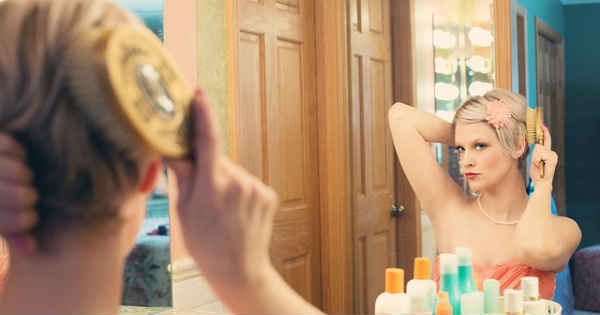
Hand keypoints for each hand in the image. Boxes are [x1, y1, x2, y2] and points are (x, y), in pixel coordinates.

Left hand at [0, 134, 38, 253]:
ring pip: (19, 172)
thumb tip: (32, 248)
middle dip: (27, 198)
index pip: (15, 221)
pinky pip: (11, 146)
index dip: (26, 221)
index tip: (30, 217)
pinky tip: (15, 159)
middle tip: (28, 196)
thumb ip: (10, 234)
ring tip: (21, 178)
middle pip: (21, 197)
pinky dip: (18, 153)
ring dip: (24, 175)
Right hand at [165, 90, 277, 284]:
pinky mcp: (269, 194)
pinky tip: (236, 212)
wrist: (239, 269)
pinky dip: (240, 191)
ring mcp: (257, 188)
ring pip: (234, 172)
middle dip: (208, 168)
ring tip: (221, 210)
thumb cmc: (206, 243)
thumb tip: (172, 148)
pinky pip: (248, 183)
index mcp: (213, 187)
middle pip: (219, 160)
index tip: (199, 94)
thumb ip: (183, 176)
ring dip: (225, 182)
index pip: (208, 141)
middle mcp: (238, 183)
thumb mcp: (184, 211)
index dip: (204, 115)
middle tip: (202, 194)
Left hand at [531, 124, 556, 187]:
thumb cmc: (537, 172)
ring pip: (538, 149)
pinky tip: (539, 165)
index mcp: (548, 152)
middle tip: (535, 163)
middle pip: (538, 145)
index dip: (544, 131)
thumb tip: (534, 145)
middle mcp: (552, 153)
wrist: (541, 182)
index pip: (546, 139)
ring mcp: (553, 155)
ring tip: (537, 165)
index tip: (541, 124)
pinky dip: (536, 160)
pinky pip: (540, 154)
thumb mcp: (534, 160)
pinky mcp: (552, 158)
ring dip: (534, 158)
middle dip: (534, 154)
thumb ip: (535, 152)